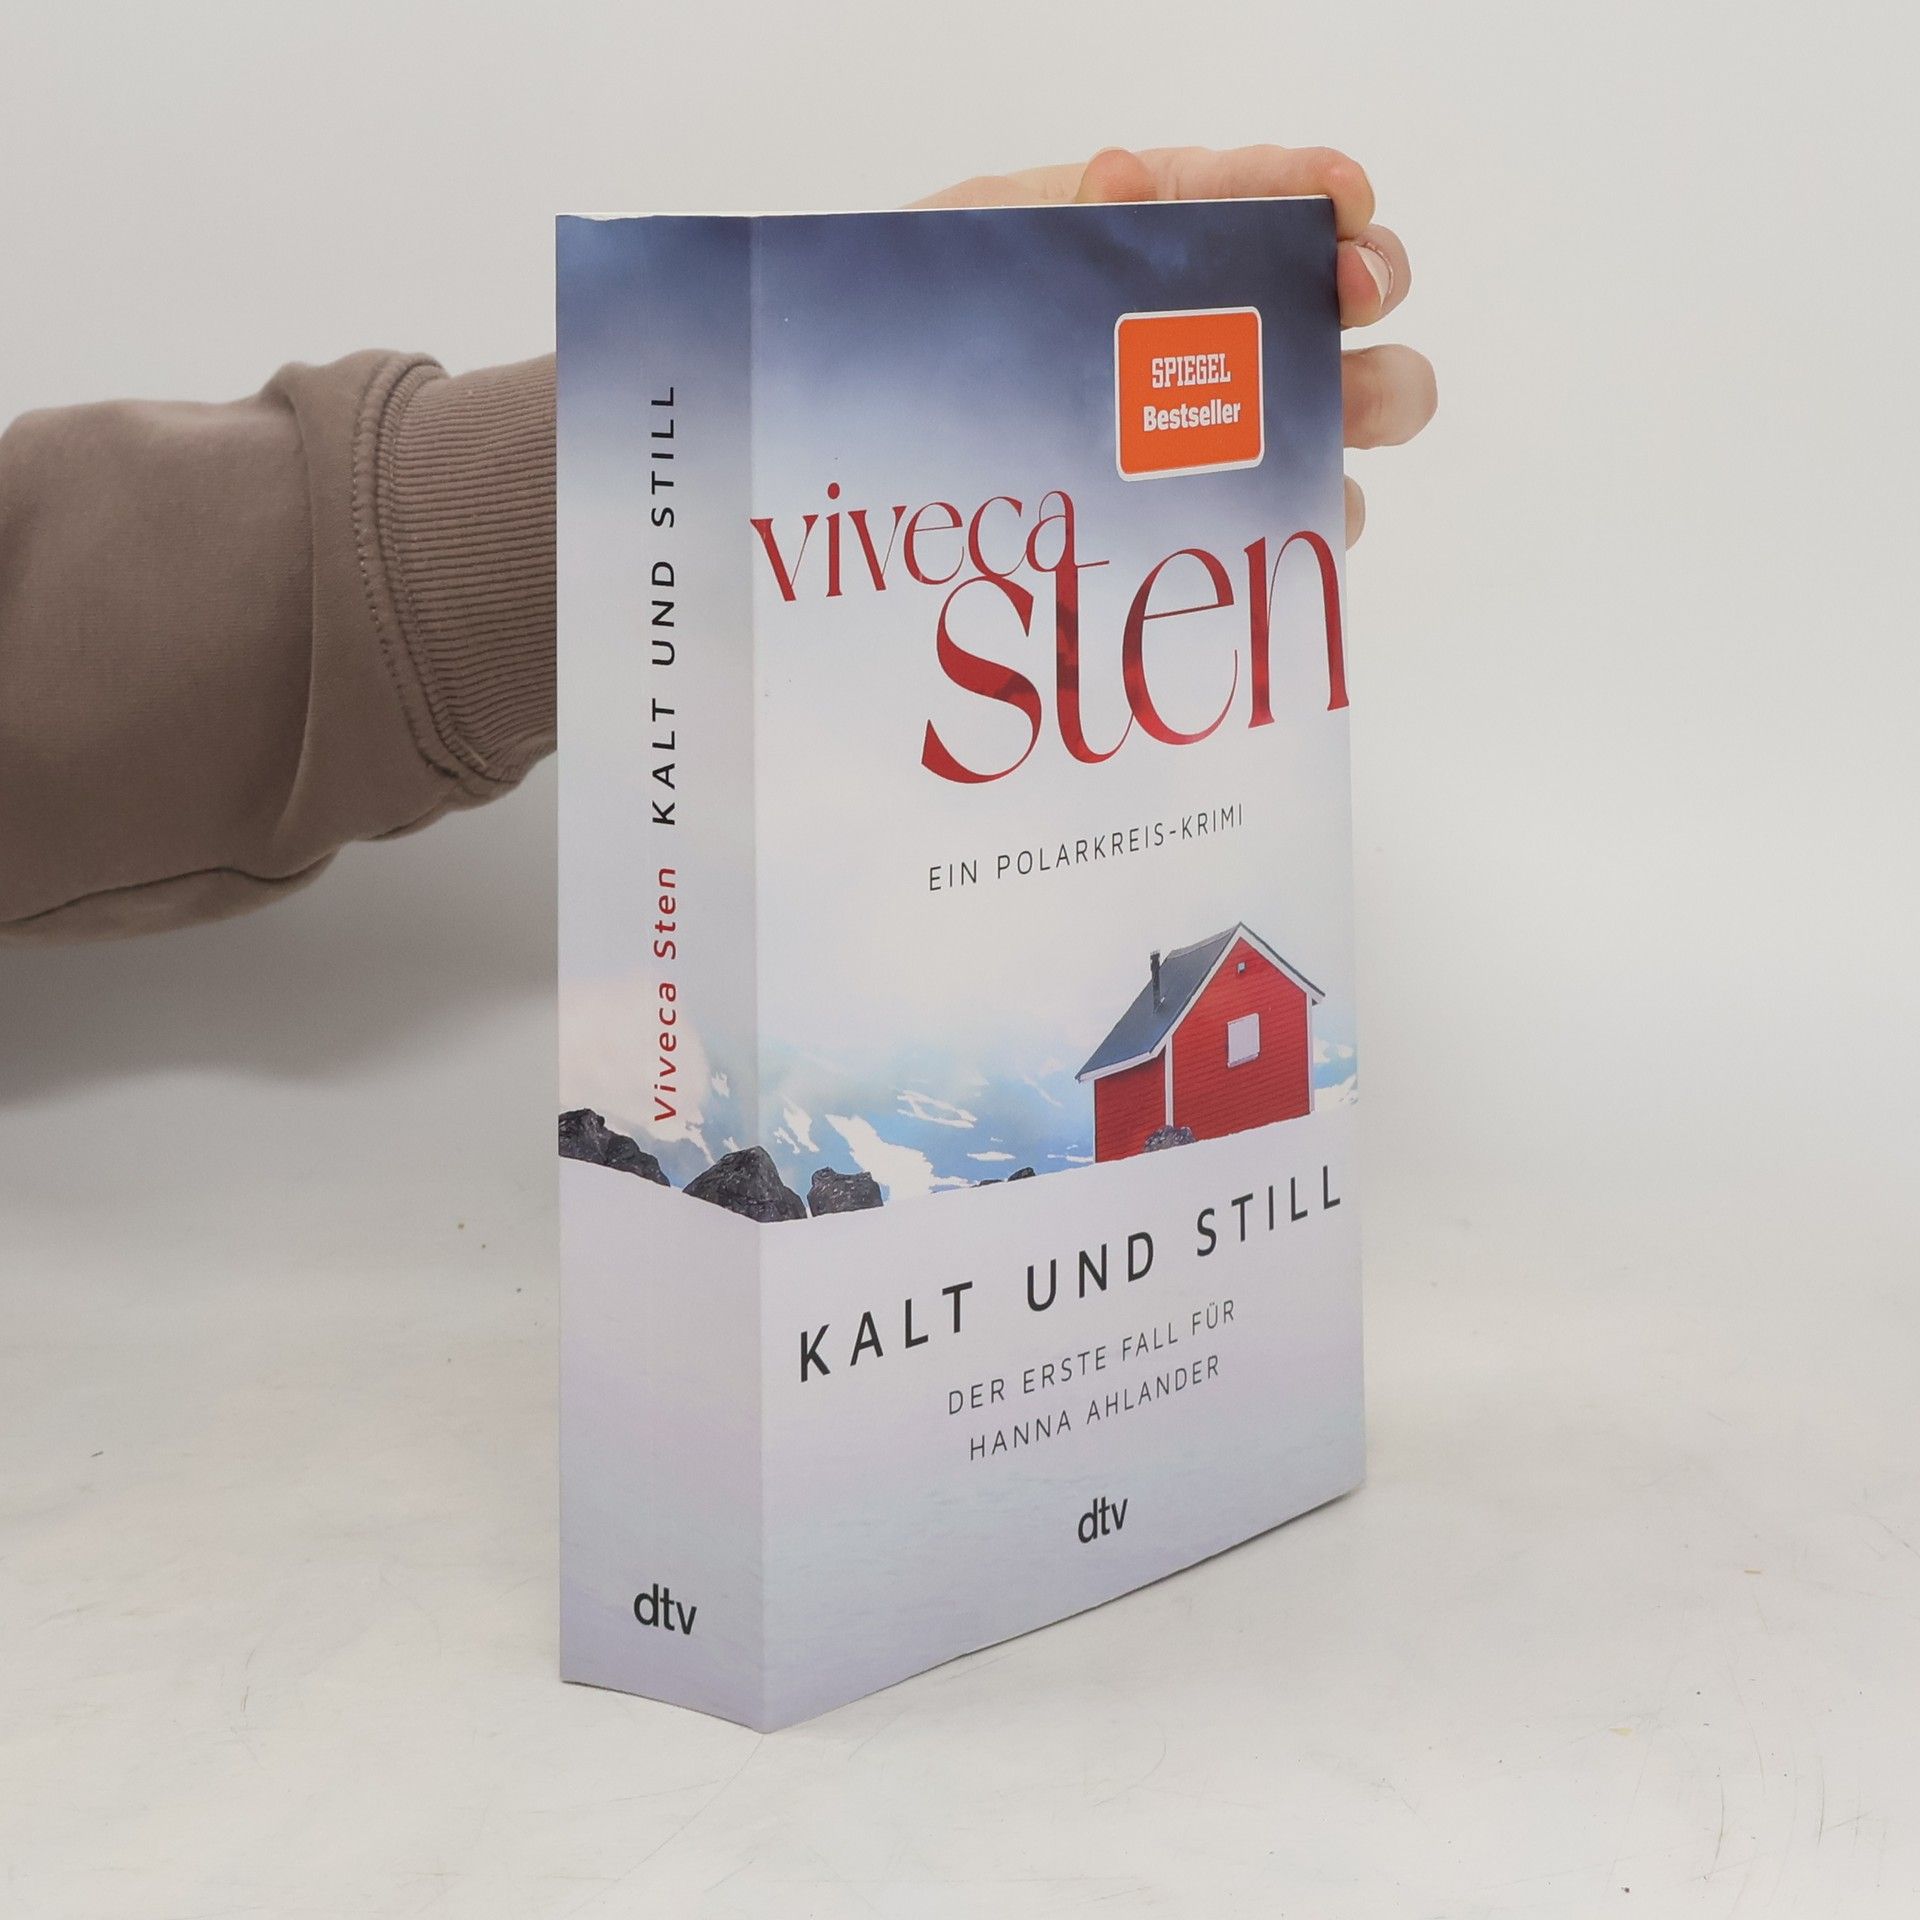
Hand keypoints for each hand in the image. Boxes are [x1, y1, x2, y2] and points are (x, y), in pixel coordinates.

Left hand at [916, 146, 1433, 545]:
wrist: (886, 426)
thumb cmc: (938, 327)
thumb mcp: (977, 252)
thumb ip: (1057, 217)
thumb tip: (1125, 183)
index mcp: (1176, 230)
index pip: (1274, 190)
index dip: (1320, 185)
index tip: (1340, 196)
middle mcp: (1231, 319)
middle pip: (1355, 285)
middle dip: (1370, 279)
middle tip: (1344, 294)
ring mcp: (1242, 417)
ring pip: (1363, 400)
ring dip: (1375, 396)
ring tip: (1338, 415)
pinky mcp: (1232, 506)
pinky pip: (1308, 510)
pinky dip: (1321, 509)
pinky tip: (1303, 506)